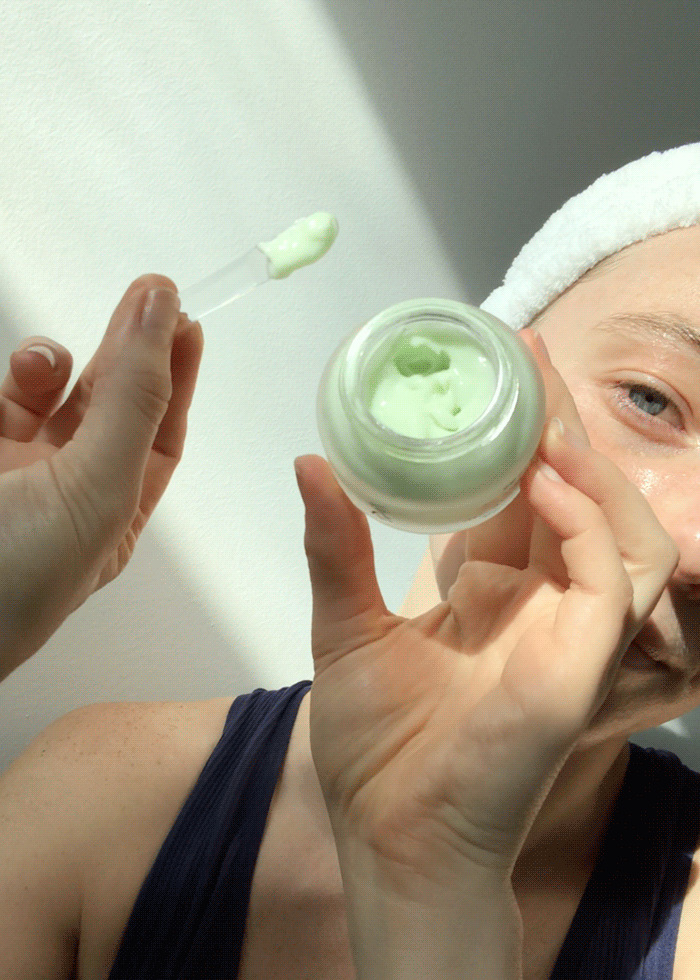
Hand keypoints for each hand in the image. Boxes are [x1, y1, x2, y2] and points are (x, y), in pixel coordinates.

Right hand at [0, 274, 203, 681]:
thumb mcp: (97, 489)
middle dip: (130, 350)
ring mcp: (14, 470)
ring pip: (47, 394)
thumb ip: (132, 400)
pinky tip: (26, 371)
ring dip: (57, 363)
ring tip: (53, 359)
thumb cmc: (15, 579)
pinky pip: (3, 398)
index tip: (188, 323)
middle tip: (151, 294)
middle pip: (110, 405)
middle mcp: (66, 492)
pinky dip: (19, 376)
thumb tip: (165, 313)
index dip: (177, 378)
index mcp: (112, 516)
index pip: (160, 436)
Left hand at [295, 327, 678, 898]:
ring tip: (541, 418)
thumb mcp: (344, 624)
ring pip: (621, 531)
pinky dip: (587, 525)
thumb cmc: (375, 747)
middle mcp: (543, 605)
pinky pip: (610, 581)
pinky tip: (544, 483)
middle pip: (576, 496)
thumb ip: (337, 546)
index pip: (524, 493)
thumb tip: (310, 464)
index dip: (519, 432)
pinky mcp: (582, 668)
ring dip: (588, 470)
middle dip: (559, 426)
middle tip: (528, 357)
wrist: (390, 832)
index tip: (499, 370)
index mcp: (496, 593)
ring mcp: (571, 636)